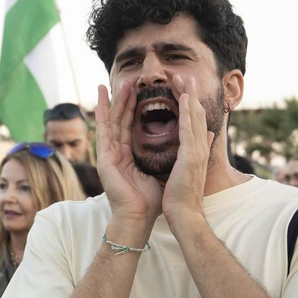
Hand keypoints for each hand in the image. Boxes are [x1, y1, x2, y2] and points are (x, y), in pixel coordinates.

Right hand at [94, 81, 162, 234]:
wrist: (140, 218)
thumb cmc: (152, 200)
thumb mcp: (166, 169)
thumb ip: (175, 151)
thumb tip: (195, 137)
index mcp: (130, 154)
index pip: (133, 125)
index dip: (136, 107)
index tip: (141, 89)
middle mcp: (118, 152)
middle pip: (122, 119)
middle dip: (125, 99)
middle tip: (130, 80)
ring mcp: (109, 155)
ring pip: (112, 122)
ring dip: (114, 102)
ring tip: (117, 83)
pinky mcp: (105, 159)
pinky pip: (103, 132)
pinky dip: (101, 115)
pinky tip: (101, 101)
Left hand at [159, 73, 212, 228]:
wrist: (185, 214)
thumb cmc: (184, 195)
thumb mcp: (192, 167)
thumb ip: (200, 149)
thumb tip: (210, 134)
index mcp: (198, 149)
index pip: (195, 120)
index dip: (191, 102)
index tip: (184, 86)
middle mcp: (200, 147)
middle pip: (197, 114)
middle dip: (191, 93)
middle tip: (184, 74)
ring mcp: (197, 151)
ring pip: (194, 117)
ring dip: (190, 96)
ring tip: (184, 77)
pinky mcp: (190, 157)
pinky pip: (189, 130)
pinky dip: (188, 113)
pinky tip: (186, 98)